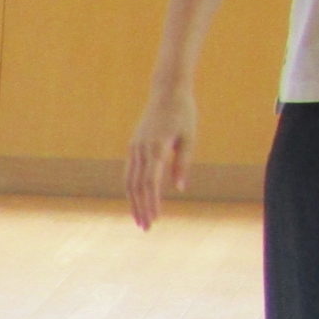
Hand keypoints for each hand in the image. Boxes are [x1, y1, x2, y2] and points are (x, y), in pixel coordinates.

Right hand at [127, 83, 195, 229]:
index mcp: (156, 148)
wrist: (167, 91)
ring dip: (133, 202)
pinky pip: (130, 172)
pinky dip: (132, 189)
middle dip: (140, 208)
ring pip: (129, 181)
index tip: (155, 218)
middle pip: (136, 186)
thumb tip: (179, 188)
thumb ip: (183, 163)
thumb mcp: (189, 137)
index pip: (151, 182)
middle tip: (145, 227)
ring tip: (139, 218)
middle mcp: (141, 150)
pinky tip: (137, 199)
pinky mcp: (133, 146)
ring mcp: (134, 148)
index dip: (151, 202)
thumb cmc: (183, 113)